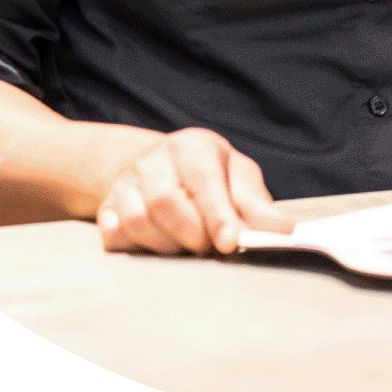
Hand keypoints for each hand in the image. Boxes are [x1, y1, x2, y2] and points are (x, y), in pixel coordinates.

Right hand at [94, 127, 293, 255]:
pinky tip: (156, 241)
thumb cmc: (211, 175)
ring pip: (138, 222)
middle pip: (164, 202)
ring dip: (168, 245)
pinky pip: (114, 235)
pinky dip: (136, 246)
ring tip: (186, 243)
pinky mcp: (107, 207)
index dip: (217, 213)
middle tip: (209, 246)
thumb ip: (257, 204)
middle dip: (192, 234)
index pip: (202, 179)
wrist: (162, 167)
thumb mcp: (238, 178)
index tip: (229, 242)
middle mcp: (153, 159)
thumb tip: (284, 228)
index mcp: (191, 146)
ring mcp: (125, 182)